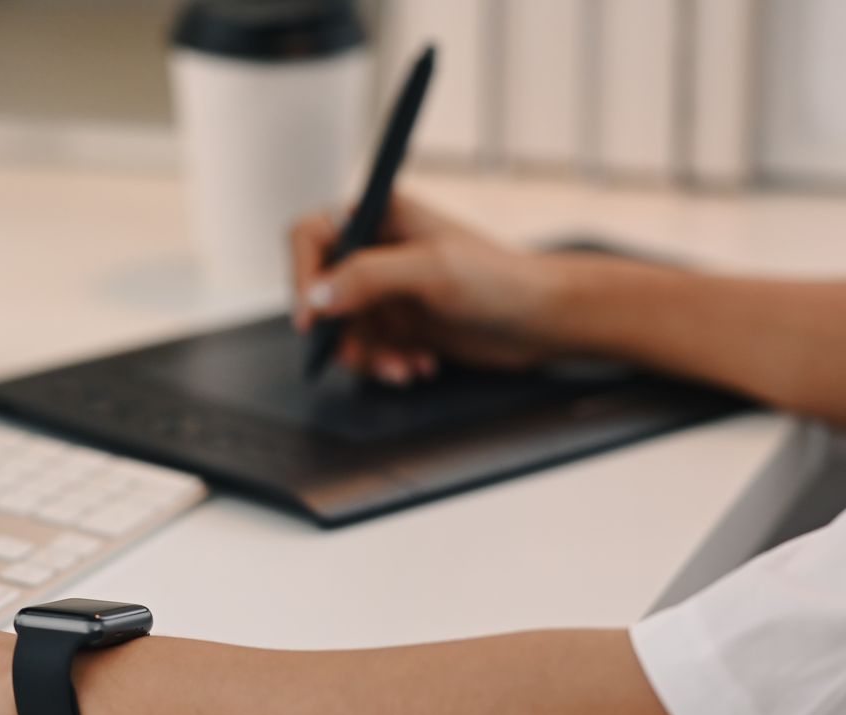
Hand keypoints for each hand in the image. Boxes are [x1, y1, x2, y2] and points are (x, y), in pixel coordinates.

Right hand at [290, 194, 566, 382]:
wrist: (543, 320)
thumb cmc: (500, 279)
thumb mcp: (429, 270)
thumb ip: (366, 278)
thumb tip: (314, 299)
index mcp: (381, 216)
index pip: (311, 236)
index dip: (301, 276)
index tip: (310, 318)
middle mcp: (378, 252)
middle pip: (320, 292)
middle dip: (339, 331)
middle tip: (358, 354)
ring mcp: (387, 291)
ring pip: (341, 330)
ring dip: (366, 356)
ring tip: (401, 366)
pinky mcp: (400, 325)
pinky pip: (368, 350)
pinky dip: (386, 364)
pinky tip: (419, 365)